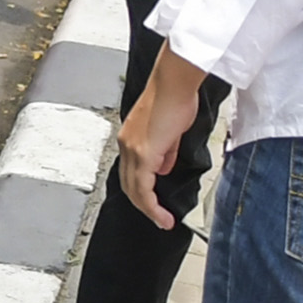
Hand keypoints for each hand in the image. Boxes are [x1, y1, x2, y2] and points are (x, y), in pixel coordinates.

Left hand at [115, 49, 207, 228]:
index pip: (131, 172)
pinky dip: (152, 204)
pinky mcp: (143, 152)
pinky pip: (143, 187)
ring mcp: (132, 148)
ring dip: (148, 208)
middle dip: (144, 206)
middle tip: (158, 218)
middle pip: (129, 185)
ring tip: (162, 220)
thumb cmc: (175, 96)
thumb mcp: (169, 129)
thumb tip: (163, 166)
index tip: (154, 205)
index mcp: (131, 138)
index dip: (142, 192)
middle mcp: (127, 144)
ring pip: (134, 190)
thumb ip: (165, 150)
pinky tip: (162, 213)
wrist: (174, 82)